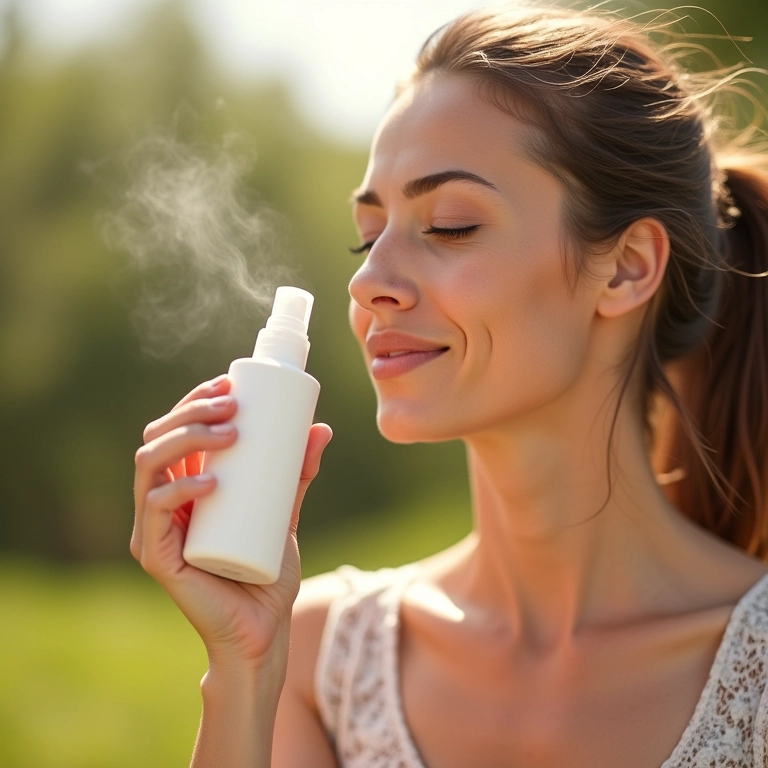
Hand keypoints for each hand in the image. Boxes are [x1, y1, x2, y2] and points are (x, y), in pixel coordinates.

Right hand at [131, 374, 332, 669]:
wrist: (263, 631)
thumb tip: (322, 429)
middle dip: (192, 411)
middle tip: (234, 403)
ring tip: (231, 431)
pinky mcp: (157, 557)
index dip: (195, 400)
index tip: (232, 381)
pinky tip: (211, 482)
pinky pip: (154, 512)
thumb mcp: (285, 513)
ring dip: (187, 438)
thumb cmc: (267, 572)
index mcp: (183, 487)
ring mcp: (153, 529)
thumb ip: (298, 475)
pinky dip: (180, 490)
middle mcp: (160, 503)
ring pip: (150, 465)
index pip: (176, 430)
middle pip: (159, 439)